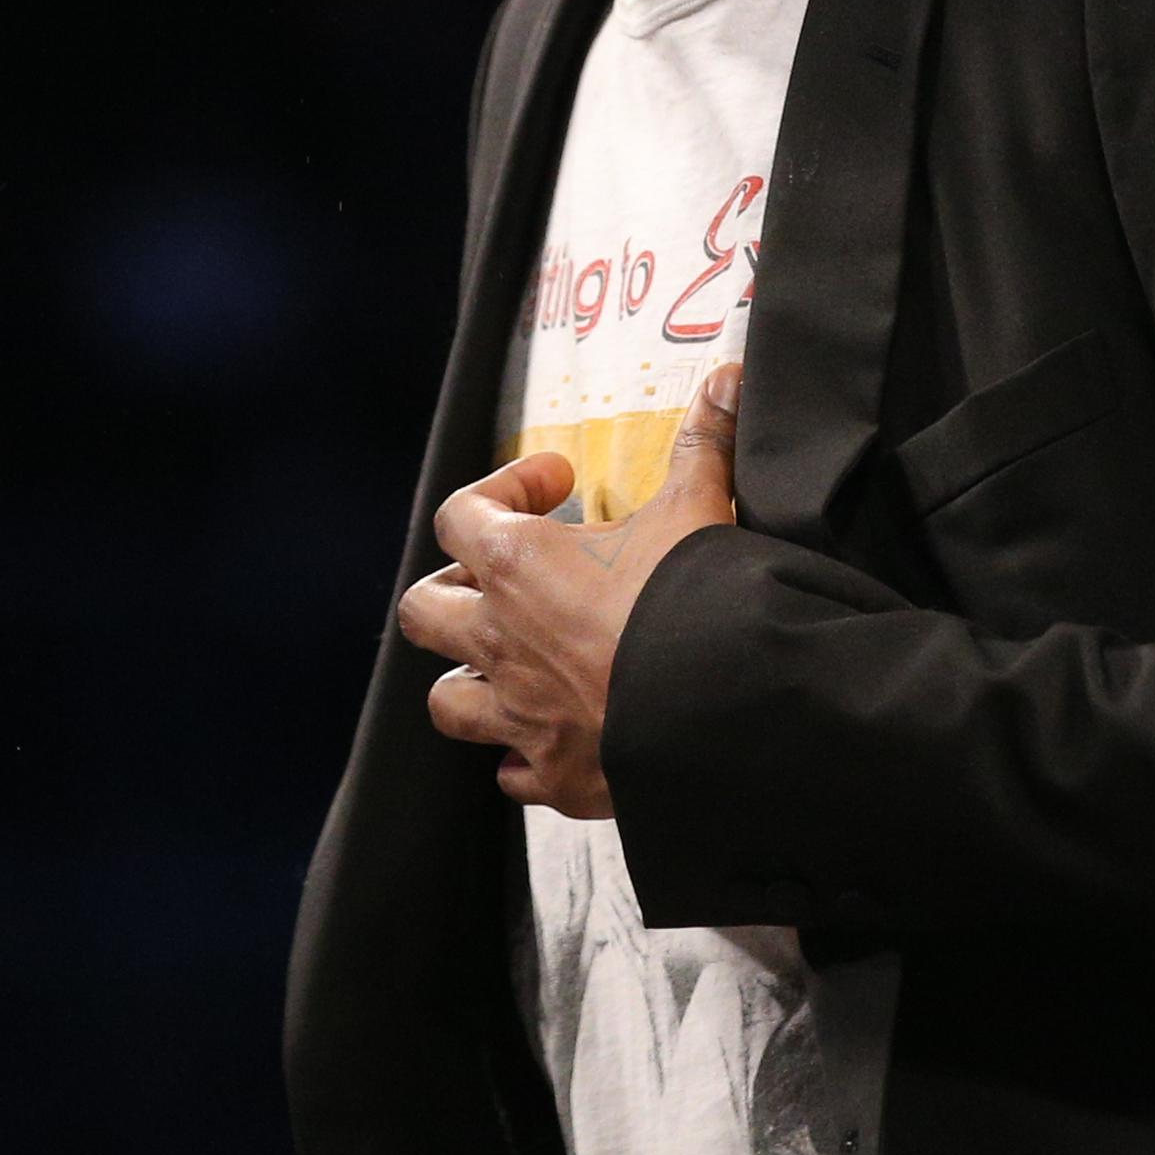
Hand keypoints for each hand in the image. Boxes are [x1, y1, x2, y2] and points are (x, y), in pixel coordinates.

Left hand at [396, 364, 742, 817]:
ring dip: (472, 679)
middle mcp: (498, 641)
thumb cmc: (695, 604)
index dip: (501, 490)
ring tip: (516, 662)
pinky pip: (511, 771)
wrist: (723, 712)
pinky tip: (556, 736)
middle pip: (425, 609)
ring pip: (448, 700)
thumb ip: (706, 442)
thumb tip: (729, 379)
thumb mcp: (700, 508)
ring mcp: (519, 715)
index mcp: (516, 566)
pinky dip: (524, 755)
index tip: (556, 485)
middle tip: (510, 580)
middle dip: (456, 590)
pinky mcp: (555, 776)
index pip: (459, 513)